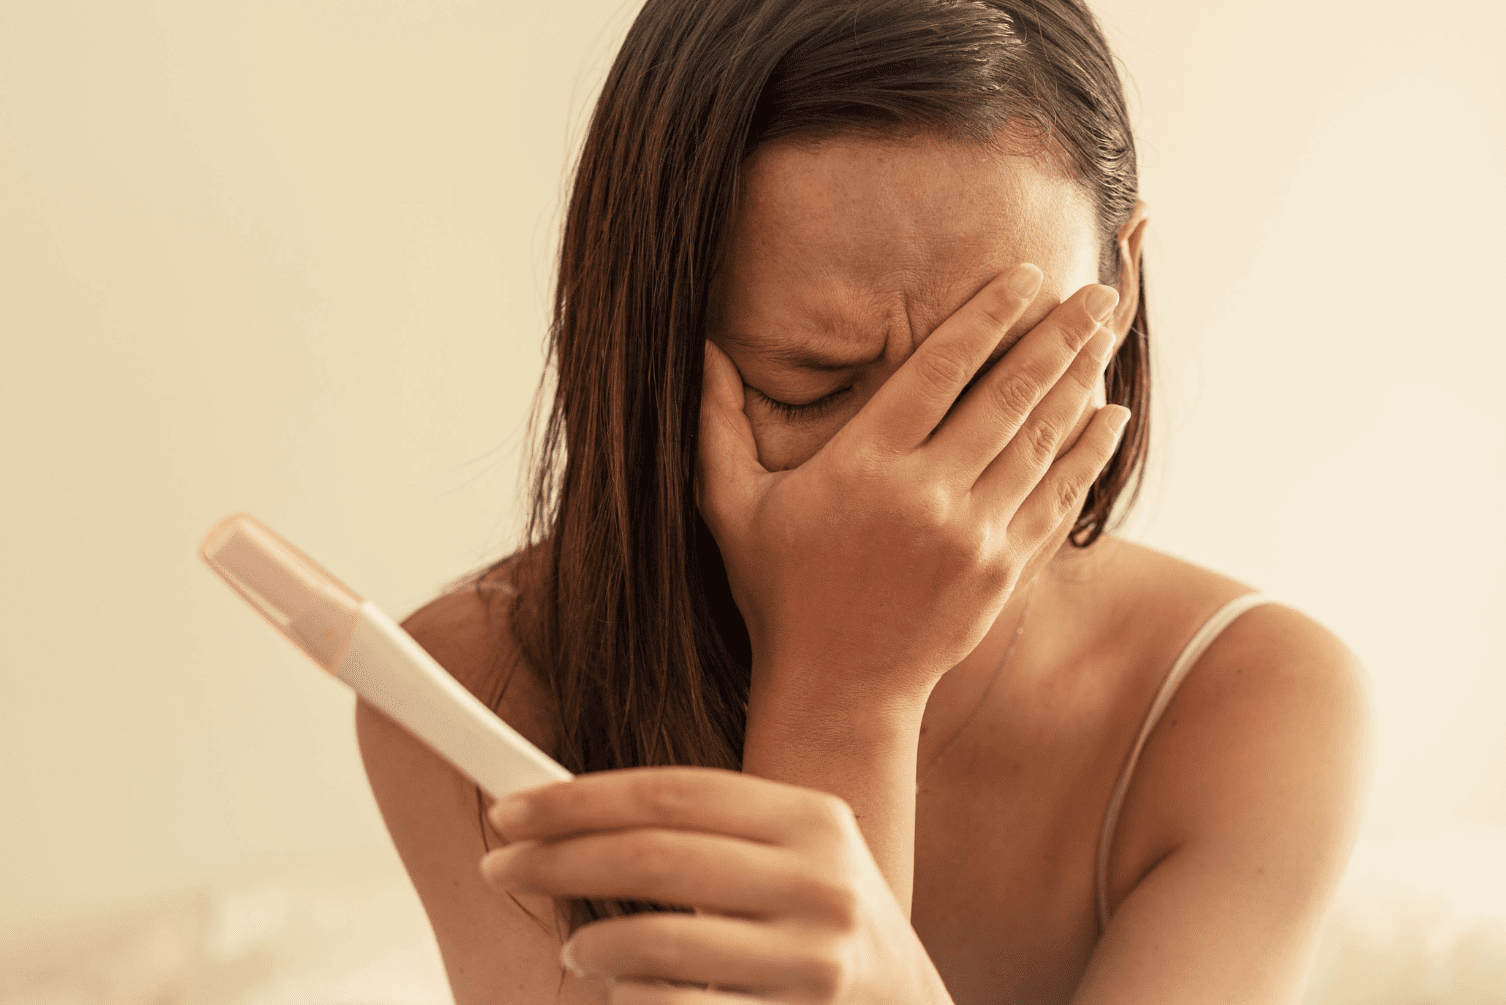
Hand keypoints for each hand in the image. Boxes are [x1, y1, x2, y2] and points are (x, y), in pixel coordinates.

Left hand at [480, 767, 953, 1003]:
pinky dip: (632, 1000)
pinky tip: (624, 992)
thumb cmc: (822, 922)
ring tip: (575, 950)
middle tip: (502, 866)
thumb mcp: (794, 854)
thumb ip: (709, 831)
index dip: (579, 799)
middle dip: (558, 860)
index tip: (511, 811)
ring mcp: (814, 960)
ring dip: (591, 944)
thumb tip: (572, 812)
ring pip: (661, 943)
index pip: (671, 793)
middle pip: (656, 856)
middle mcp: (820, 881)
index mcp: (811, 819)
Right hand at [696, 263, 1129, 702]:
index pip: (939, 369)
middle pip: (1008, 395)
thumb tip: (702, 349)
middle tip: (1098, 292)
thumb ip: (717, 425)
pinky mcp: (1004, 571)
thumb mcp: (730, 507)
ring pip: (1042, 440)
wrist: (838, 689)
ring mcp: (974, 535)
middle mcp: (928, 494)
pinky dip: (1088, 454)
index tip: (1026, 276)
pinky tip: (1110, 418)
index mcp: (865, 466)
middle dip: (1058, 336)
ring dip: (1080, 382)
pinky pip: (1057, 498)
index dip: (988, 315)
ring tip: (1107, 334)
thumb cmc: (779, 593)